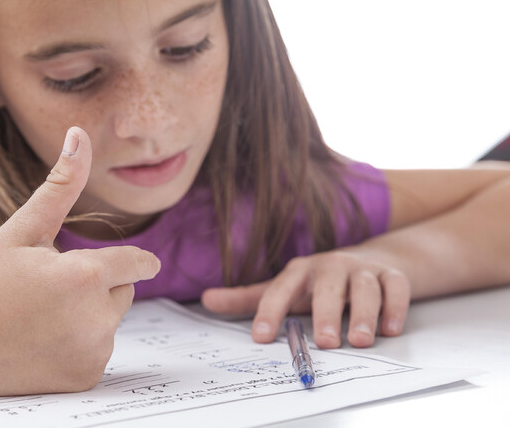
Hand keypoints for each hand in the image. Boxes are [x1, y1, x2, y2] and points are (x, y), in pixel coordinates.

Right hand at [0, 127, 160, 395]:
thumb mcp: (22, 230)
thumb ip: (61, 185)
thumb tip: (79, 134)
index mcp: (84, 276)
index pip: (138, 264)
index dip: (135, 261)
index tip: (145, 263)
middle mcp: (95, 319)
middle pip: (123, 293)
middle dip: (97, 286)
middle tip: (48, 291)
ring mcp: (89, 353)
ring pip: (110, 322)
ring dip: (89, 316)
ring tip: (39, 318)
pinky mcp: (84, 378)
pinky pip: (97, 351)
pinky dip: (79, 346)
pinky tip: (41, 344)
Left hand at [201, 250, 409, 348]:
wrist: (373, 260)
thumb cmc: (320, 282)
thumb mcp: (285, 288)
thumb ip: (248, 298)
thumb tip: (206, 299)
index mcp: (300, 270)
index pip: (280, 288)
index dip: (269, 311)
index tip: (260, 337)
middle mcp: (331, 266)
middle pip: (327, 287)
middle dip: (325, 314)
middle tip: (325, 343)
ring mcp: (363, 269)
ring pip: (365, 288)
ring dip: (363, 314)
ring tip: (359, 340)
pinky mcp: (393, 275)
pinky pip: (396, 288)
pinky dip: (395, 307)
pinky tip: (390, 329)